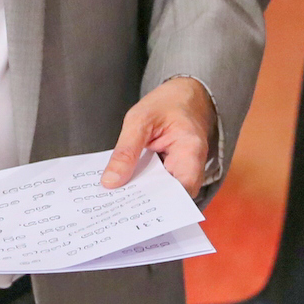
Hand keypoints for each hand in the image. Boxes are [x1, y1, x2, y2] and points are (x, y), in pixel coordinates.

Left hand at [101, 77, 217, 197]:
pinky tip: (122, 187)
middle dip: (144, 203)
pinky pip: (160, 182)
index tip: (130, 209)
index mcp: (190, 150)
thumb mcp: (138, 120)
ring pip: (164, 192)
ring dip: (141, 195)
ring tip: (114, 201)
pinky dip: (143, 184)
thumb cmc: (166, 103)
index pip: (180, 191)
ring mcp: (185, 169)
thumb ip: (125, 151)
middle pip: (171, 196)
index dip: (158, 204)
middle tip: (114, 208)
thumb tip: (111, 182)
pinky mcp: (175, 169)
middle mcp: (193, 166)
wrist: (184, 94)